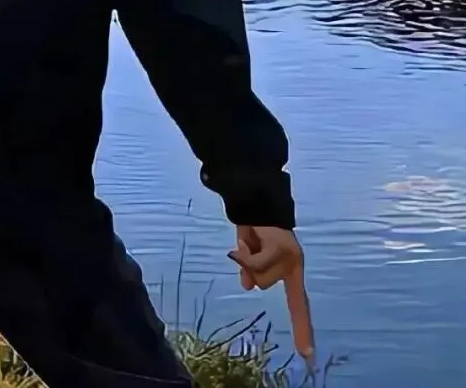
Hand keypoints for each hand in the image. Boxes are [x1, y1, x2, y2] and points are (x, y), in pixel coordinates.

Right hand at [229, 225, 314, 363]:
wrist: (255, 197)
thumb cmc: (253, 224)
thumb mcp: (249, 252)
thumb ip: (251, 270)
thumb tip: (247, 286)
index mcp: (290, 269)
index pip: (299, 305)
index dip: (302, 329)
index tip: (307, 356)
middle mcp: (294, 265)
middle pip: (265, 284)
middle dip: (250, 267)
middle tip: (249, 244)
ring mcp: (290, 257)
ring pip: (259, 274)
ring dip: (247, 257)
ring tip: (251, 236)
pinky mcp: (281, 248)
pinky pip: (257, 263)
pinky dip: (245, 255)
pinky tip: (247, 239)